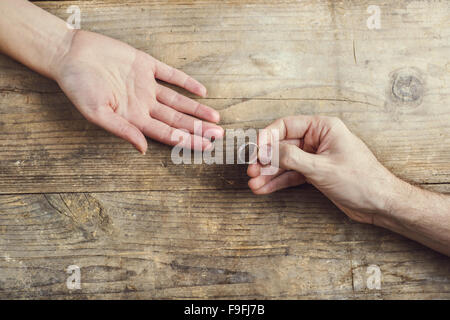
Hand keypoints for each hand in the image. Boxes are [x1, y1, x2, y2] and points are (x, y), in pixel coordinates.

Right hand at [53, 30, 222, 153]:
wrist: (69, 54)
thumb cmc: (78, 86)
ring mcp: (146, 85)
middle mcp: (143, 104)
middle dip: (198, 129)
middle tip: (219, 136)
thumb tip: (142, 149)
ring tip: (215, 119)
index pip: (166, 134)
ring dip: (197, 109)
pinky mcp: (145, 65)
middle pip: (177, 120)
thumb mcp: (97, 113)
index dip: (187, 141)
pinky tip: (202, 91)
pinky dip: (186, 82)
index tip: (206, 147)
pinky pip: (170, 74)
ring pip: (178, 101)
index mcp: (133, 118)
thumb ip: (121, 130)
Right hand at [247, 116, 398, 223]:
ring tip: (254, 184)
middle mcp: (317, 140)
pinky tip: (265, 188)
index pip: (286, 126)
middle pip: (282, 146)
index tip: (255, 152)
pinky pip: (291, 175)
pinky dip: (278, 182)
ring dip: (269, 173)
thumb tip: (268, 151)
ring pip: (284, 162)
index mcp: (323, 128)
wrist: (380, 203)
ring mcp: (315, 157)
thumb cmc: (361, 180)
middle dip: (265, 160)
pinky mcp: (315, 173)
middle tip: (252, 172)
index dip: (267, 138)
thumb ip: (292, 158)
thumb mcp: (322, 168)